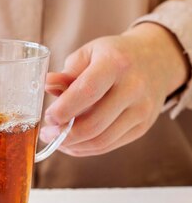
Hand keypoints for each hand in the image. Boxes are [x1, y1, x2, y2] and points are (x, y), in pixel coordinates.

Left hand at [40, 23, 190, 155]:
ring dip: (74, 145)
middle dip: (64, 134)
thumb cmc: (114, 55)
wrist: (155, 58)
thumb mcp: (90, 53)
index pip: (88, 91)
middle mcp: (133, 87)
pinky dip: (87, 149)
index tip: (48, 117)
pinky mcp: (143, 126)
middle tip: (47, 134)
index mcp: (115, 63)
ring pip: (102, 140)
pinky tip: (73, 143)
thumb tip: (46, 85)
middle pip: (95, 123)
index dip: (64, 109)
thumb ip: (68, 72)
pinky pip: (110, 145)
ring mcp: (141, 109)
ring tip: (56, 140)